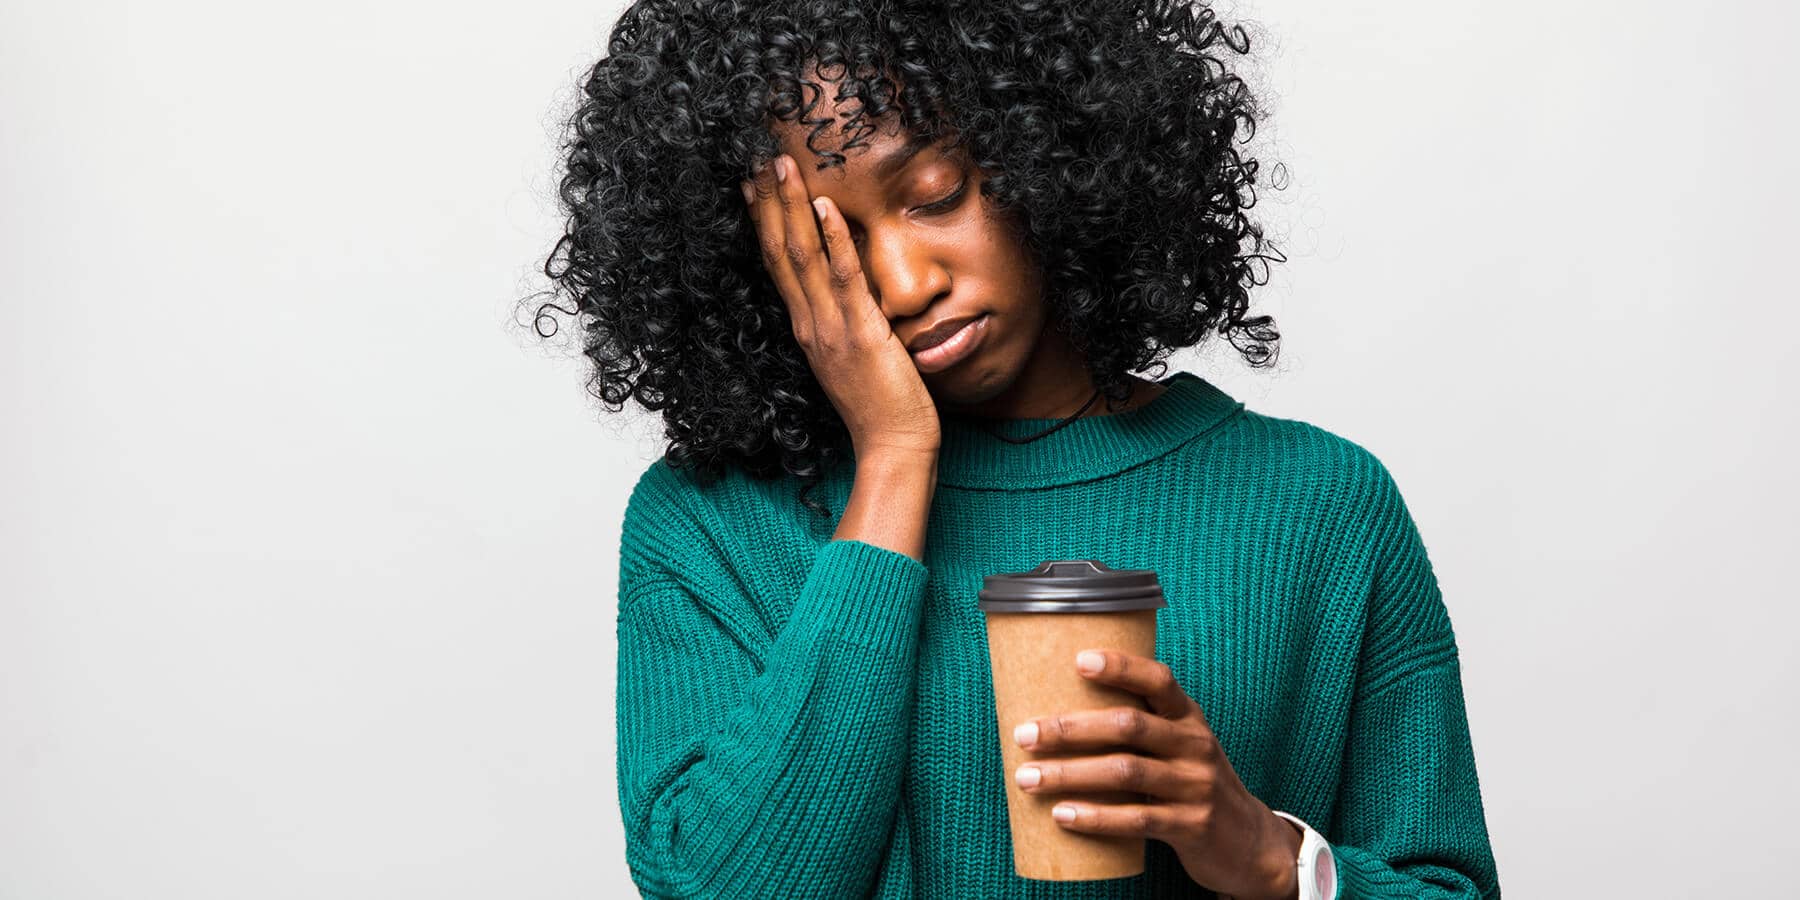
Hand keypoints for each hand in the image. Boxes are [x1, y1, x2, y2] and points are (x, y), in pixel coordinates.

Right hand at [740, 153, 940, 458]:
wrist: (892, 448)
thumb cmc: (881, 407)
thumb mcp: (855, 356)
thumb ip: (845, 323)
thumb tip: (849, 292)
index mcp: (806, 328)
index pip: (777, 265)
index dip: (763, 222)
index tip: (752, 184)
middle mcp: (809, 325)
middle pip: (781, 253)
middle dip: (769, 203)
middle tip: (758, 158)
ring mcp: (830, 329)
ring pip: (802, 258)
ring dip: (791, 207)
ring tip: (782, 165)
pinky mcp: (860, 335)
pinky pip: (843, 280)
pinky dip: (833, 241)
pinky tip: (825, 207)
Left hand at [1010, 649, 1301, 899]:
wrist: (1248, 842)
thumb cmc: (1192, 784)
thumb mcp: (1179, 746)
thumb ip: (1139, 727)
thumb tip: (1058, 713)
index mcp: (1189, 717)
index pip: (1158, 680)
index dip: (1121, 667)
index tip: (1078, 659)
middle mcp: (1195, 744)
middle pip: (1128, 726)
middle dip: (1071, 728)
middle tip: (1025, 734)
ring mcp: (1196, 786)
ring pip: (1125, 772)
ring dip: (1070, 774)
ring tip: (1028, 778)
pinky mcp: (1191, 826)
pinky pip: (1138, 819)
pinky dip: (1096, 817)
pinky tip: (1063, 815)